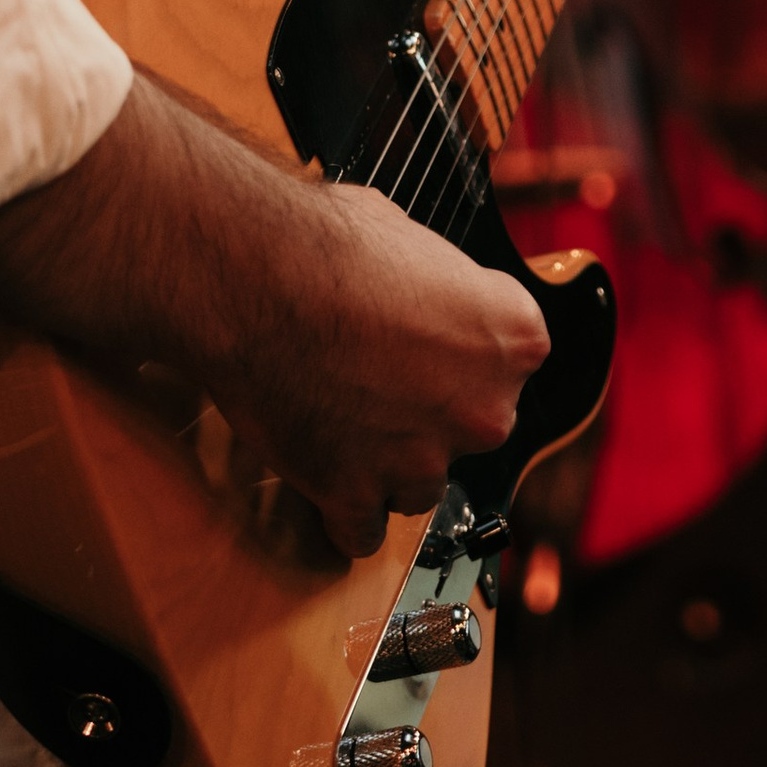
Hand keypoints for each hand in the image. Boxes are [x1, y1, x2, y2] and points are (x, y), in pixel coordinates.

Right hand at [212, 182, 547, 557]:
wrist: (253, 278)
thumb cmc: (326, 244)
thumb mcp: (412, 238)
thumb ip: (442, 289)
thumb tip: (426, 296)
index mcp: (513, 337)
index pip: (509, 361)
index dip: (461, 349)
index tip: (427, 339)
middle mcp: (483, 409)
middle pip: (469, 425)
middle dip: (429, 408)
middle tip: (374, 373)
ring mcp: (421, 461)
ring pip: (418, 483)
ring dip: (386, 460)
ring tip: (338, 415)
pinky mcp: (355, 497)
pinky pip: (361, 529)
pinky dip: (342, 510)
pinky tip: (322, 474)